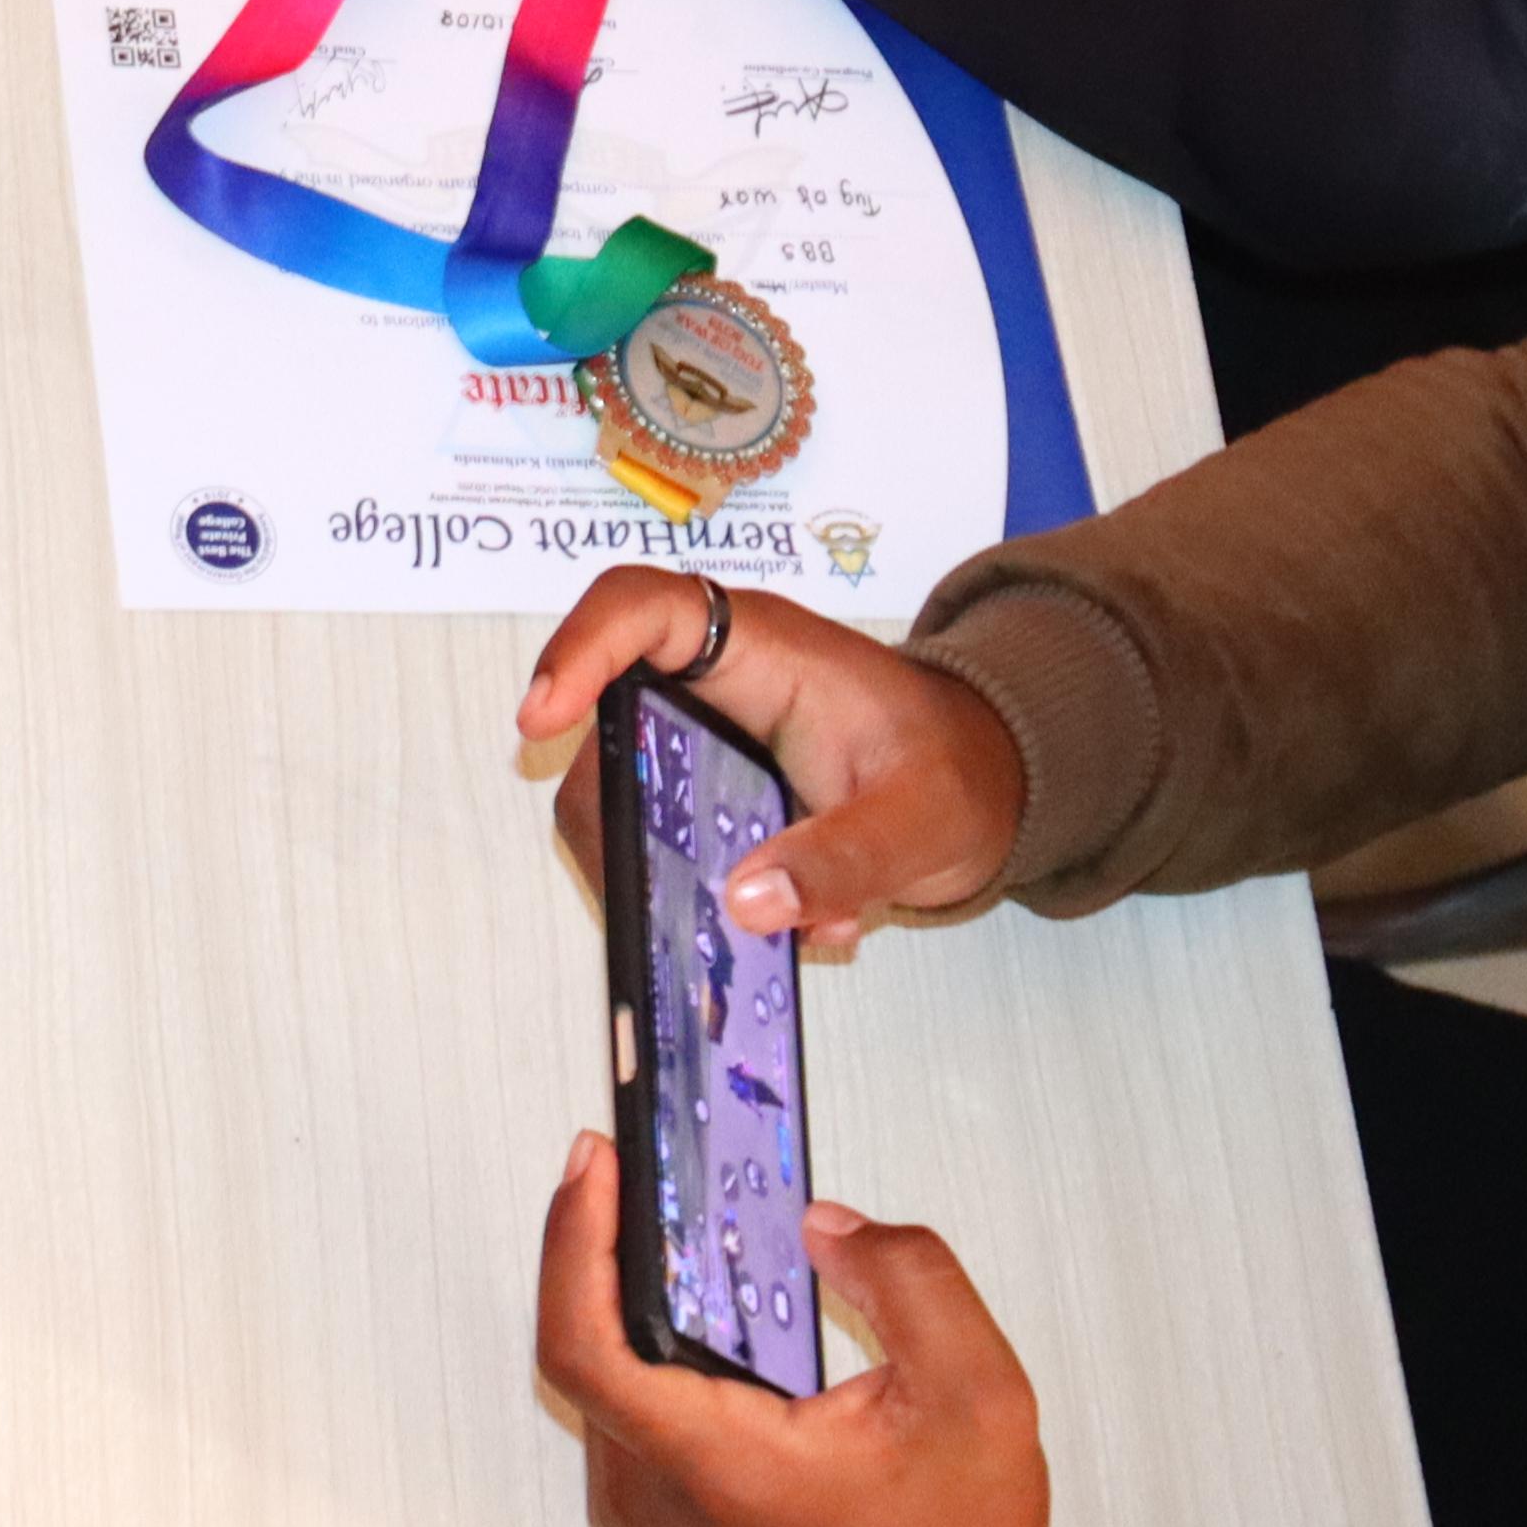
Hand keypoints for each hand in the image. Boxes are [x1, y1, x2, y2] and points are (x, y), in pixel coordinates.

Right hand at [522, 568, 1024, 952]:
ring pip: (622, 786)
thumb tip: (744, 904)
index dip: (579, 649)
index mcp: (762, 649)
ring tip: (743, 914)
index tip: (542, 718)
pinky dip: (691, 886)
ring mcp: (702, 732)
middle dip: (618, 807)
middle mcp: (714, 680)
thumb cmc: (955, 770)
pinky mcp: (704, 784)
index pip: (642, 608)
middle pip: (607, 719)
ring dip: (658, 864)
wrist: (984, 782)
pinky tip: (774, 919)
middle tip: (646, 885)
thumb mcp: (918, 821)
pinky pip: (657, 832)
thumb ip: (841, 860)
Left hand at [536, 1135, 1051, 1526]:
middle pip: (583, 1346)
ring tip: (653, 1217)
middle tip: (630, 1167)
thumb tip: (829, 1225)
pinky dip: (640, 1338)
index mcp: (723, 1467)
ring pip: (598, 1375)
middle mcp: (663, 1500)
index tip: (595, 1168)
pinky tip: (682, 1295)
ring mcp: (653, 1516)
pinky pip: (619, 1408)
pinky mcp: (659, 1520)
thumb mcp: (977, 1396)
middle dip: (601, 1242)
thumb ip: (909, 1281)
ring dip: (618, 1290)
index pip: (587, 1345)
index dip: (575, 1240)